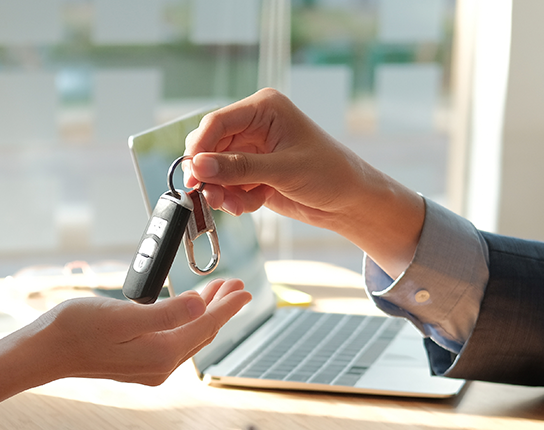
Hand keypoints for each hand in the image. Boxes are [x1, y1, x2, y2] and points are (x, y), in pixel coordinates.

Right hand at [0, 278, 250, 409]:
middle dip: (220, 308)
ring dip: (204, 314)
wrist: (44, 351)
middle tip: (235, 286)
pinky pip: (174, 342)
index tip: (245, 289)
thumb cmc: (76, 329)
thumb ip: (166, 312)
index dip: (228, 306)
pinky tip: (184, 311)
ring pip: (189, 337)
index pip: (206, 326)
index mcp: (161, 353)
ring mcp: (149, 369)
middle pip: (201, 333)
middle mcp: (160, 366)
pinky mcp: (137, 365)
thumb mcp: (123, 314)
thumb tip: (200, 306)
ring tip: (216, 294)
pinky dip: (185, 323)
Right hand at [182, 88, 424, 273]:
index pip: (217, 122)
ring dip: (221, 191)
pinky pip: (228, 185)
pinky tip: (250, 206)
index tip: (193, 175)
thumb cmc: (330, 174)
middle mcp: (254, 125)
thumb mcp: (283, 170)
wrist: (350, 201)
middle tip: (210, 197)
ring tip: (235, 206)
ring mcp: (252, 150)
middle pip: (211, 147)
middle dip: (210, 174)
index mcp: (264, 108)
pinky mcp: (253, 173)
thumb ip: (240, 168)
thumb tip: (199, 166)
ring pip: (216, 169)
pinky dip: (234, 199)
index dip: (200, 149)